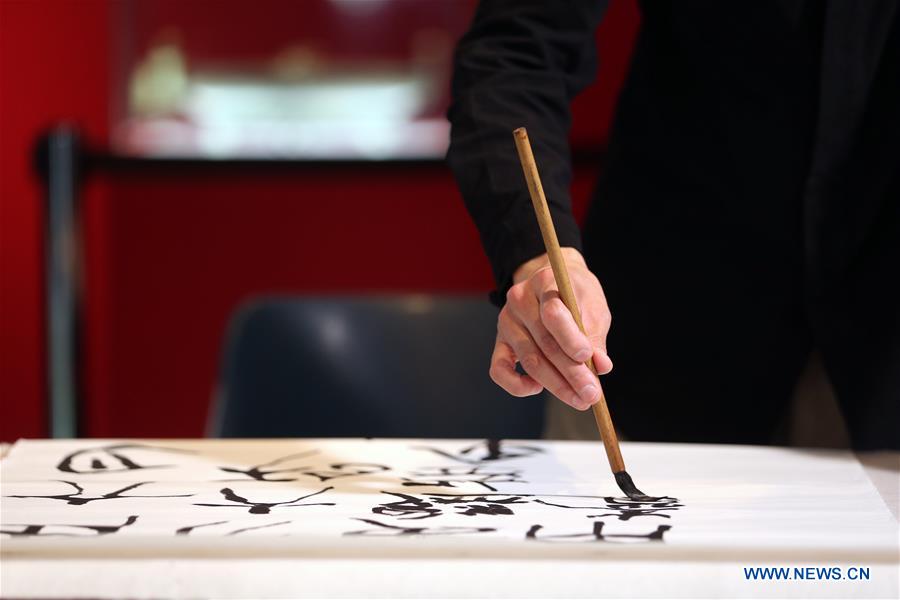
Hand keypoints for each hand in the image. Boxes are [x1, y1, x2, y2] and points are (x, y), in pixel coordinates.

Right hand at [490, 248, 612, 409]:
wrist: (552, 284)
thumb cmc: (577, 296)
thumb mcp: (593, 307)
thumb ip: (596, 335)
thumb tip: (602, 366)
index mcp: (544, 281)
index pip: (553, 312)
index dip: (570, 338)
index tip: (588, 358)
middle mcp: (519, 299)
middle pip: (544, 343)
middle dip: (571, 373)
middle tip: (591, 394)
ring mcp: (506, 321)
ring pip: (529, 360)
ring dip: (556, 385)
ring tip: (579, 399)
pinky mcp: (499, 341)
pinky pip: (499, 370)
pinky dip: (517, 385)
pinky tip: (537, 389)